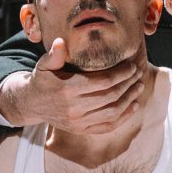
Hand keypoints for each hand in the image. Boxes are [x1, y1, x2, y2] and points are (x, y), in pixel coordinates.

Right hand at [0, 40, 151, 134]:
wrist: (32, 104)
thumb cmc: (42, 79)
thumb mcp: (45, 64)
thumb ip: (55, 54)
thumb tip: (60, 42)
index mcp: (68, 89)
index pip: (103, 82)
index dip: (121, 74)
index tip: (131, 66)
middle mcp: (74, 108)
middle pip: (111, 96)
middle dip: (129, 84)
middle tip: (139, 73)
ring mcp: (78, 122)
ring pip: (112, 112)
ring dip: (129, 99)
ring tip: (139, 86)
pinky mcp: (81, 130)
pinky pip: (107, 127)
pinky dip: (123, 117)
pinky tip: (133, 106)